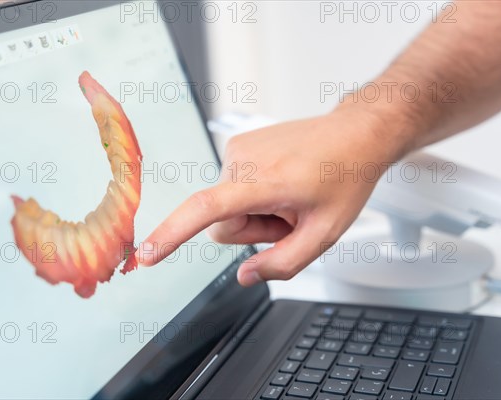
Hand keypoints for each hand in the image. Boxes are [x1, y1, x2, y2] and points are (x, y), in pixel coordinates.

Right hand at [135, 106, 407, 285]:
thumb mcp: (324, 234)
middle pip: (221, 223)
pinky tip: (282, 183)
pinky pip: (230, 187)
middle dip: (251, 230)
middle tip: (290, 216)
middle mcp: (242, 160)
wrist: (354, 135)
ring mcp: (237, 149)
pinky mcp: (237, 145)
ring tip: (289, 196)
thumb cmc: (344, 179)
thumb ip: (282, 263)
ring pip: (225, 206)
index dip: (171, 234)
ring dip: (254, 212)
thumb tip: (243, 276)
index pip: (206, 210)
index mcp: (266, 181)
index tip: (145, 255)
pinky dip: (252, 194)